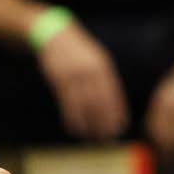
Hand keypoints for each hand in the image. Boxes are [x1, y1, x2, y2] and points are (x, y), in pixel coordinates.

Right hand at [38, 23, 129, 141]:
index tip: (119, 129)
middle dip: (103, 122)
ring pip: (83, 104)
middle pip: (100, 102)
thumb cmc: (77, 52)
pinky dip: (71, 117)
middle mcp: (90, 71)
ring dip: (88, 124)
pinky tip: (75, 128)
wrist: (55, 35)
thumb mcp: (95, 60)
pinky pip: (66, 102)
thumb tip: (113, 105)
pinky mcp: (58, 79)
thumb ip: (103, 80)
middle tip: (105, 138)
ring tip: (90, 137)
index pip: (113, 94)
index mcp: (103, 67)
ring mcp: (74, 75)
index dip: (116, 113)